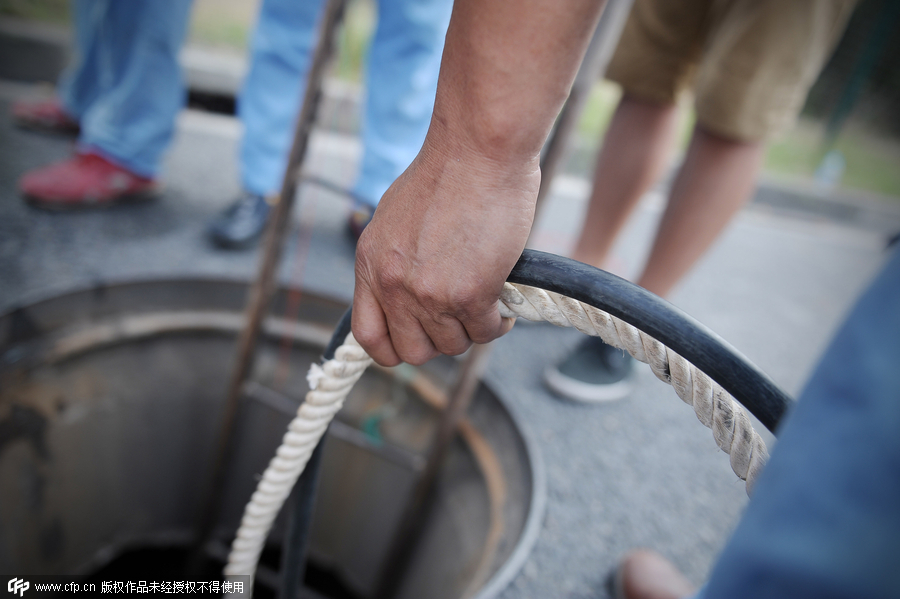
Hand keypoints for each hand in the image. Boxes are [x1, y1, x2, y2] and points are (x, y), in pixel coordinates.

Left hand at [352, 137, 537, 365]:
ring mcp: (430, 294)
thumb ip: (393, 261)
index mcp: (370, 265)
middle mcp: (393, 286)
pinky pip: (486, 332)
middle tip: (458, 316)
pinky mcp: (470, 294)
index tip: (416, 338)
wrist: (478, 149)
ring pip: (453, 345)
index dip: (394, 349)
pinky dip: (498, 323)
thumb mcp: (395, 219)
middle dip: (439, 341)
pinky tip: (503, 301)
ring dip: (471, 329)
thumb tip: (404, 290)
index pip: (369, 337)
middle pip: (413, 351)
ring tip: (484, 302)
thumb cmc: (446, 172)